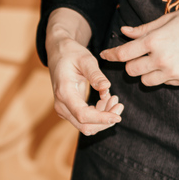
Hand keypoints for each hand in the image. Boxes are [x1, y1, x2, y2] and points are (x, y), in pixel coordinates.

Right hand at [45, 8, 123, 135]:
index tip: (118, 117)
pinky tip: (106, 99)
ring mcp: (64, 109)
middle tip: (119, 105)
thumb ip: (95, 75)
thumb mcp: (86, 59)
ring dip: (103, 117)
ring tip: (114, 98)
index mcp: (64, 92)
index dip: (102, 119)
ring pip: (86, 126)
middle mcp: (61, 105)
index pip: (83, 115)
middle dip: (105, 120)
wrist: (59, 53)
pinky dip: (99, 114)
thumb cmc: (72, 54)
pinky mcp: (69, 109)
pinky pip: (85, 120)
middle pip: (85, 126)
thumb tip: (106, 88)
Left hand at [99, 5, 178, 86]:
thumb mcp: (168, 19)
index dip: (111, 55)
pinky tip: (173, 63)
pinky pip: (165, 82)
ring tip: (156, 60)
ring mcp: (174, 72)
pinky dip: (163, 76)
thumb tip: (124, 32)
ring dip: (145, 73)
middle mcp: (162, 59)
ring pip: (146, 81)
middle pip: (131, 71)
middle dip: (130, 64)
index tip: (105, 55)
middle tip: (136, 56)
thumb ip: (144, 30)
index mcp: (155, 41)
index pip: (123, 54)